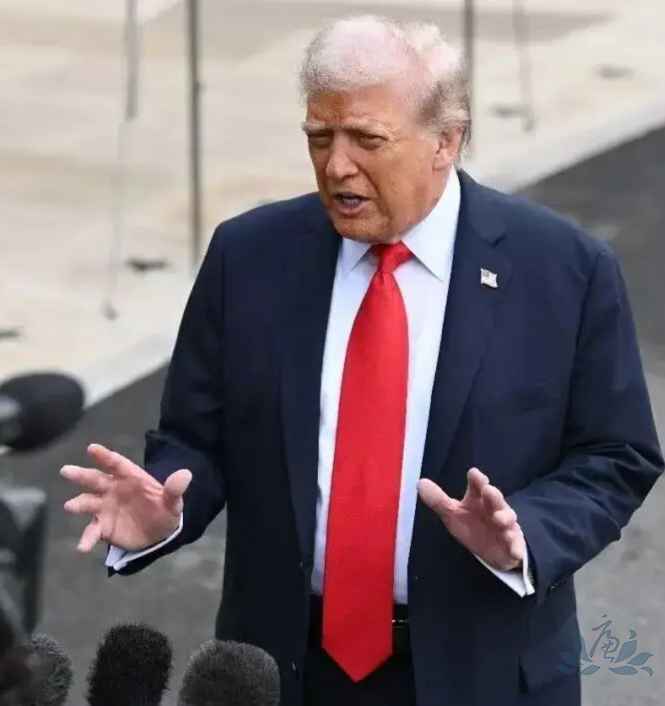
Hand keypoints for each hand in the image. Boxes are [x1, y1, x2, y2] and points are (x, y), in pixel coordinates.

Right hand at [61, 443, 191, 552]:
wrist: (159, 532)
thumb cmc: (164, 509)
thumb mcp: (173, 501)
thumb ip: (174, 489)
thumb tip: (185, 474)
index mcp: (130, 477)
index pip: (116, 463)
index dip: (104, 456)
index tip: (92, 448)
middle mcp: (113, 489)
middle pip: (95, 479)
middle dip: (81, 475)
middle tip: (66, 470)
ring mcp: (105, 507)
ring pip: (88, 503)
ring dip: (78, 504)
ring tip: (70, 506)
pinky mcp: (103, 526)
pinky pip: (92, 531)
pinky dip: (86, 538)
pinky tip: (82, 547)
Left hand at [417, 468, 525, 571]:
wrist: (492, 550)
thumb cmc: (471, 525)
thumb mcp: (452, 514)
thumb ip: (438, 500)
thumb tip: (420, 482)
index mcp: (478, 499)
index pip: (477, 486)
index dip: (477, 480)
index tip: (474, 474)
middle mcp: (493, 508)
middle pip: (495, 499)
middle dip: (493, 495)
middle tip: (489, 490)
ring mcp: (504, 526)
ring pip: (507, 519)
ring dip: (504, 518)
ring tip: (499, 519)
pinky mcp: (512, 543)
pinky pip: (516, 545)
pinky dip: (516, 548)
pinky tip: (515, 551)